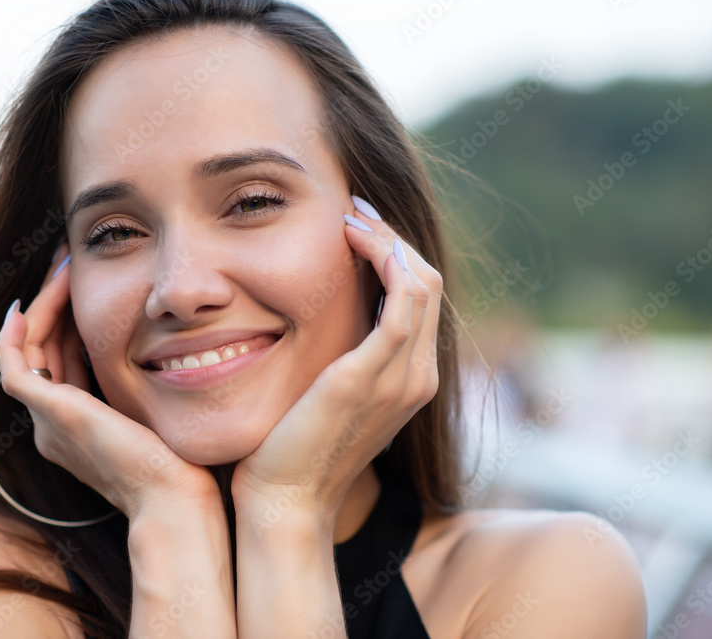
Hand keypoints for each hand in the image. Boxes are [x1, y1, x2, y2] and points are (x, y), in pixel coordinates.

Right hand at [0, 244, 219, 520]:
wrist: (174, 497)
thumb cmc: (180, 460)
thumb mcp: (156, 410)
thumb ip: (144, 384)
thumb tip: (163, 346)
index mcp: (75, 427)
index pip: (60, 360)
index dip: (67, 319)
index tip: (84, 283)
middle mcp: (53, 425)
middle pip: (40, 351)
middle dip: (53, 303)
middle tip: (67, 262)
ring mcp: (47, 422)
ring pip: (26, 351)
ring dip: (42, 305)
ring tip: (62, 267)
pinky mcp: (50, 413)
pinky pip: (14, 364)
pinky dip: (15, 333)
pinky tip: (30, 303)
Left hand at [230, 202, 443, 517]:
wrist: (284, 499)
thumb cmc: (292, 448)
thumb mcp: (326, 394)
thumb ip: (341, 358)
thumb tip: (323, 319)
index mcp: (411, 379)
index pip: (421, 297)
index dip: (395, 254)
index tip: (356, 228)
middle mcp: (419, 376)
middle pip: (428, 282)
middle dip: (392, 238)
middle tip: (353, 210)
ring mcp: (402, 378)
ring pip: (421, 283)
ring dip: (388, 241)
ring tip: (350, 218)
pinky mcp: (371, 376)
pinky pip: (402, 302)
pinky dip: (385, 261)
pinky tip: (352, 240)